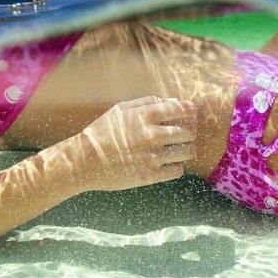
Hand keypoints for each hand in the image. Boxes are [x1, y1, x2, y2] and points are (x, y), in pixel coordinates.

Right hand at [73, 96, 197, 191]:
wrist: (85, 161)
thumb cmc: (102, 132)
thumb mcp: (121, 110)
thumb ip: (147, 103)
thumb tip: (172, 102)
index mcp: (145, 116)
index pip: (180, 109)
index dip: (190, 110)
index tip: (191, 113)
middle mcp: (152, 135)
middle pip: (188, 132)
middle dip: (189, 132)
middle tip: (185, 134)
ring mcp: (152, 156)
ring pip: (187, 152)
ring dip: (186, 149)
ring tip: (179, 149)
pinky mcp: (150, 175)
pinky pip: (177, 170)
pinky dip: (177, 166)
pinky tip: (168, 163)